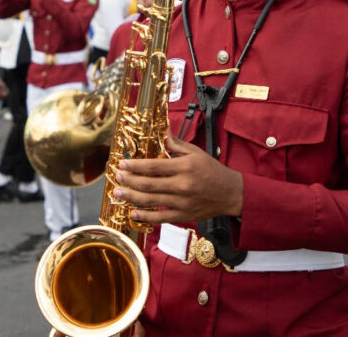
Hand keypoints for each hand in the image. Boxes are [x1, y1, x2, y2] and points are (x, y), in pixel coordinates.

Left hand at [113, 136, 242, 223]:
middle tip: (116, 177)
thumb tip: (162, 131)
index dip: (135, 166)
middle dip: (130, 180)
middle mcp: (182, 185)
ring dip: (132, 196)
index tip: (122, 164)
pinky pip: (161, 217)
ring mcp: (182, 202)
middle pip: (149, 184)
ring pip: (151, 201)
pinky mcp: (183, 215)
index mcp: (184, 167)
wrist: (231, 193)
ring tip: (118, 192)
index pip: (154, 166)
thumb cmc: (213, 171)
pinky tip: (133, 212)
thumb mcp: (196, 153)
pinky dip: (145, 216)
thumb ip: (176, 144)